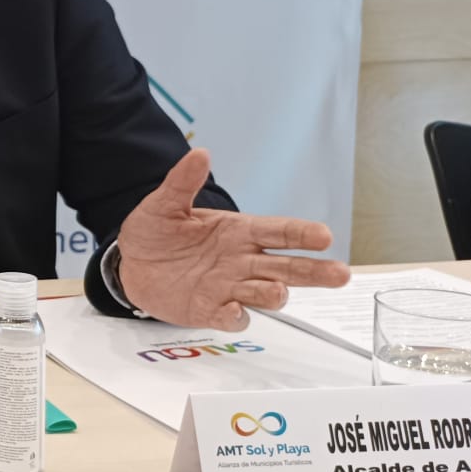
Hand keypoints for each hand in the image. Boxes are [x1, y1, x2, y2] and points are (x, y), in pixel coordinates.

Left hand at [116, 149, 351, 330]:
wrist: (130, 263)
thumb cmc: (155, 232)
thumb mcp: (164, 204)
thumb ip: (183, 183)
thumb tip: (200, 154)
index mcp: (239, 231)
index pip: (280, 231)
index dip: (303, 233)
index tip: (324, 236)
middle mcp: (242, 260)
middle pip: (289, 267)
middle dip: (315, 271)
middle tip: (340, 274)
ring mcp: (229, 287)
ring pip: (267, 294)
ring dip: (274, 293)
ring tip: (277, 290)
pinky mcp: (211, 310)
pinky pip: (233, 317)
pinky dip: (236, 316)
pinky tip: (233, 310)